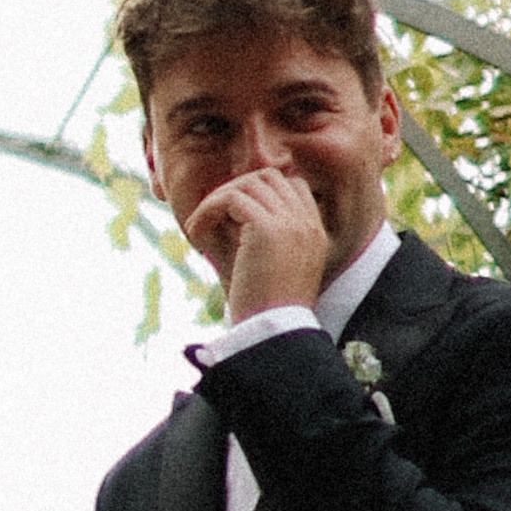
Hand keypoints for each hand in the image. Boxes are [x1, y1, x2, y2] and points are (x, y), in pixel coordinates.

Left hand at [188, 149, 332, 321]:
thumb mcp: (262, 264)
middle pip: (270, 177)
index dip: (260, 192)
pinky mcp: (267, 229)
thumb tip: (220, 207)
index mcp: (314, 233)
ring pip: (248, 183)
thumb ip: (250, 234)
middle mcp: (308, 224)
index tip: (232, 215)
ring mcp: (291, 224)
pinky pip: (230, 199)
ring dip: (218, 199)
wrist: (271, 333)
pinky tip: (196, 233)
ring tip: (200, 227)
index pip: (292, 185)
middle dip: (236, 189)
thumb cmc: (261, 309)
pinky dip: (208, 210)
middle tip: (213, 215)